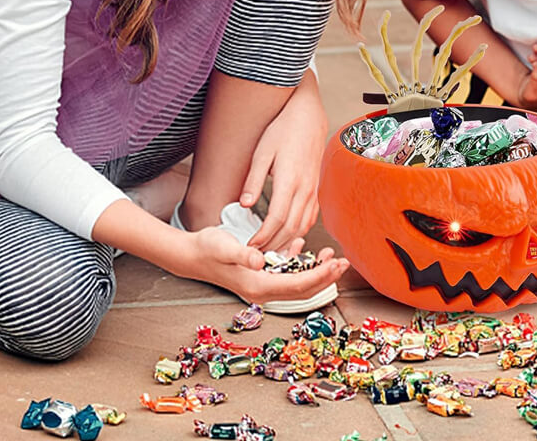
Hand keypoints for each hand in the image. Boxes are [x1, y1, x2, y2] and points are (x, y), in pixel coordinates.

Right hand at [186, 227, 347, 303]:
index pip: (298, 285)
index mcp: (258, 286)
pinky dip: (298, 262)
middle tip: (343, 262)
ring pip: (297, 282)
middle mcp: (263, 290)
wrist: (192, 254)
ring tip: (331, 255)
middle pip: (302, 289)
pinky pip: (285, 273)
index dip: (320, 276)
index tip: (336, 264)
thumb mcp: (225, 247)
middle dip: (325, 276)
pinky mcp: (260, 276)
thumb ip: (243, 254)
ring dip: (316, 270)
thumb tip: (260, 261)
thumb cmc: (208, 249)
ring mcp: (262, 284)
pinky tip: (302, 247)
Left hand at [242, 73, 327, 251]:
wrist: (308, 117)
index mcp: (289, 180)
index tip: (250, 247)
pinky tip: (288, 236)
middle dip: (273, 245)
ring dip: (287, 242)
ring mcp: (313, 190)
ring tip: (270, 250)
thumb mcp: (262, 152)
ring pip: (303, 225)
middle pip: (290, 228)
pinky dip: (299, 231)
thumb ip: (253, 180)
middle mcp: (305, 188)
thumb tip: (244, 205)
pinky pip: (310, 217)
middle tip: (256, 256)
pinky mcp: (316, 189)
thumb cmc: (283, 130)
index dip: (263, 237)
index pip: (276, 219)